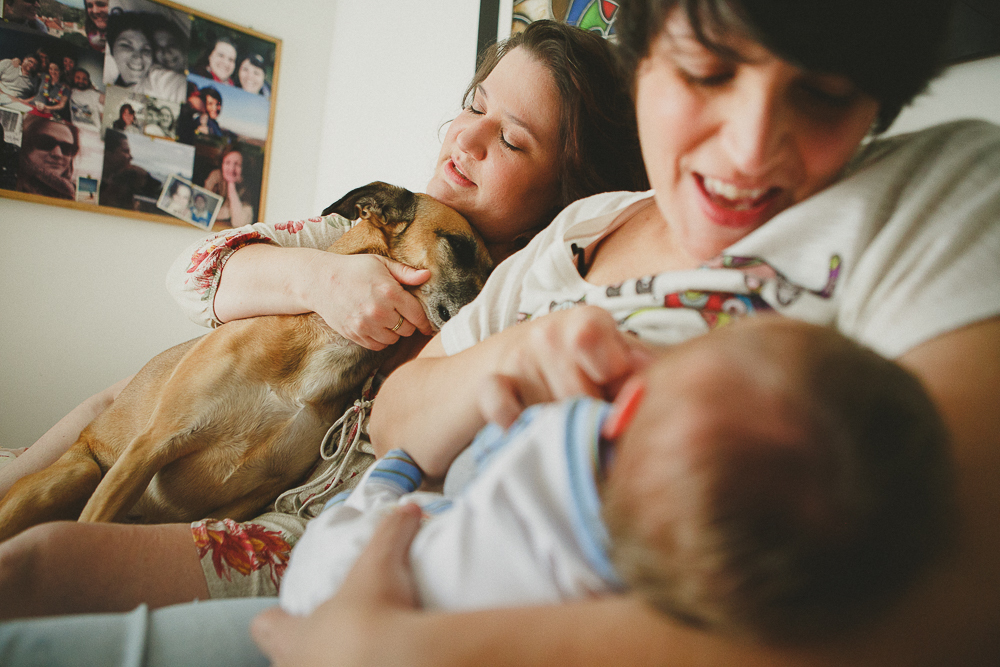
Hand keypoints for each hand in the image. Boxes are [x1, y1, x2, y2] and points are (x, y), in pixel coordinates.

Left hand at [252, 504, 422, 666]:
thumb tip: (408, 507)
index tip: (290, 612)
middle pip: (287, 660)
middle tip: (336, 635)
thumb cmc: (371, 615)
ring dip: (330, 662)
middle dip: (306, 649)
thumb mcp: (380, 565)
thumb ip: (391, 534)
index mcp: (292, 638)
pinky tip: (378, 662)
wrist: (400, 663)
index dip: (276, 618)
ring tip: (358, 653)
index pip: (265, 627)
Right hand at [303, 252, 433, 349]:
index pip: (418, 315)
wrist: (320, 281)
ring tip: (388, 319)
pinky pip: (378, 345)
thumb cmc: (353, 269)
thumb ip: (405, 272)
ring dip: (394, 332)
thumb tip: (427, 276)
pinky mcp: (355, 334)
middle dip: (408, 323)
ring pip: (393, 339)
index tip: (427, 324)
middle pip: (407, 329)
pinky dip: (381, 339)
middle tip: (402, 315)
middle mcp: (379, 311)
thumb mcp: (381, 264)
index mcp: (390, 292)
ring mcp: (366, 325)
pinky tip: (377, 327)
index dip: (425, 321)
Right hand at [477, 306, 652, 427]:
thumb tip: (651, 381)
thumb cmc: (591, 360)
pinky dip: (511, 421)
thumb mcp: (622, 356)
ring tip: (566, 419)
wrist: (532, 353)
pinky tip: (527, 428)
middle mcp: (548, 334)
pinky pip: (498, 406)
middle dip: (588, 415)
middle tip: (590, 411)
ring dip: (559, 428)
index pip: (600, 354)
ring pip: (546, 412)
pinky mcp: (490, 383)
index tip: (611, 383)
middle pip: (576, 396)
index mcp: (589, 322)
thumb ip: (642, 370)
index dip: (611, 379)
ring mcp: (517, 359)